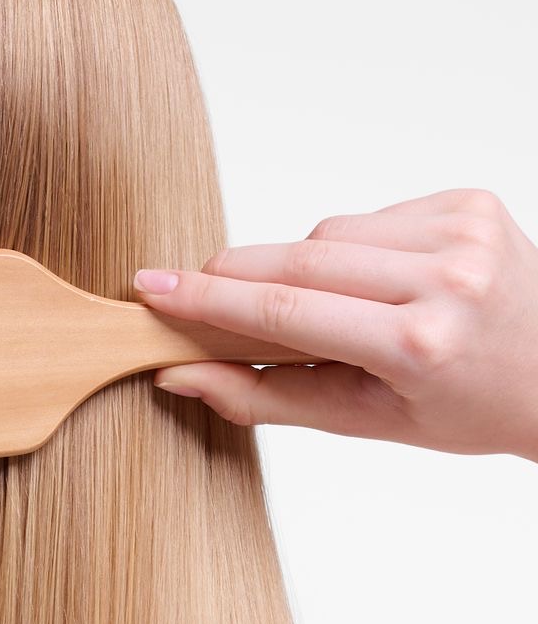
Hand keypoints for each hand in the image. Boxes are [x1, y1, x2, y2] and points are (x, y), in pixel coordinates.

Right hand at [134, 188, 537, 460]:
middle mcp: (448, 278)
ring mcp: (463, 231)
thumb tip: (180, 376)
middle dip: (235, 274)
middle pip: (301, 258)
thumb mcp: (366, 423)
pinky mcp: (469, 201)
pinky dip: (355, 249)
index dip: (210, 298)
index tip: (153, 288)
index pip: (287, 309)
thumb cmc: (465, 408)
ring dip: (304, 267)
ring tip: (329, 312)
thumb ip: (266, 398)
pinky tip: (380, 284)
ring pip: (331, 231)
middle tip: (188, 290)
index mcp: (420, 344)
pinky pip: (373, 216)